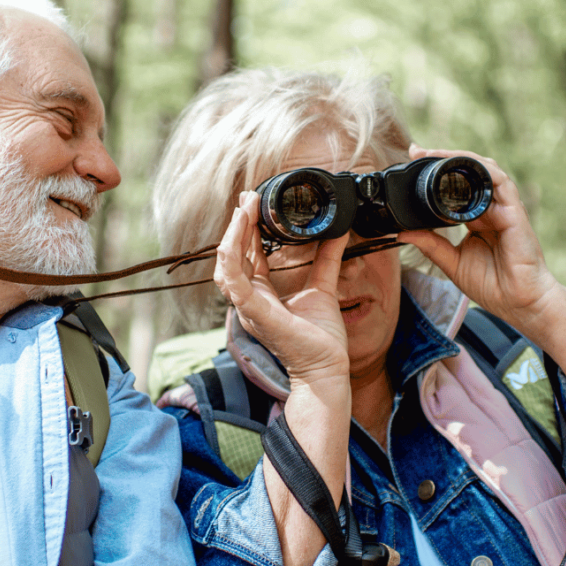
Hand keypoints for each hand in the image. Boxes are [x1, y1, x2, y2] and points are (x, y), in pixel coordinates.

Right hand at [214, 190, 350, 385]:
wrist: (326, 367)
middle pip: (231, 255)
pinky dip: (232, 257)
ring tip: (244, 210)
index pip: (246, 254)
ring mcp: (248, 307)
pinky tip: (237, 237)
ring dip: (231, 235)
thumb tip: (339, 231)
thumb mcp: (323, 287)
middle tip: (247, 198)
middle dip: (236, 225)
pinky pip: (233, 282)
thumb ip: (327, 259)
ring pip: (226, 265)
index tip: (254, 203)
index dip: (247, 228)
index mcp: (261, 294)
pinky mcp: (254, 313)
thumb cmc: (321, 338)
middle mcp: (249, 299)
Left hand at [397, 145, 562, 322]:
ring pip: (484, 169)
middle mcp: (490, 209)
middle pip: (469, 172)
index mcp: (477, 219)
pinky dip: (482, 170)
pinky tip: (464, 166)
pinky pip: (501, 181)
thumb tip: (402, 232)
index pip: (456, 187)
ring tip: (434, 152)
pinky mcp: (514, 212)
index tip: (413, 162)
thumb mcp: (452, 263)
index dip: (437, 173)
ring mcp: (504, 208)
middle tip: (417, 151)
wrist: (520, 303)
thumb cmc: (493, 286)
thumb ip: (430, 245)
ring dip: (459, 158)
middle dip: (443, 157)